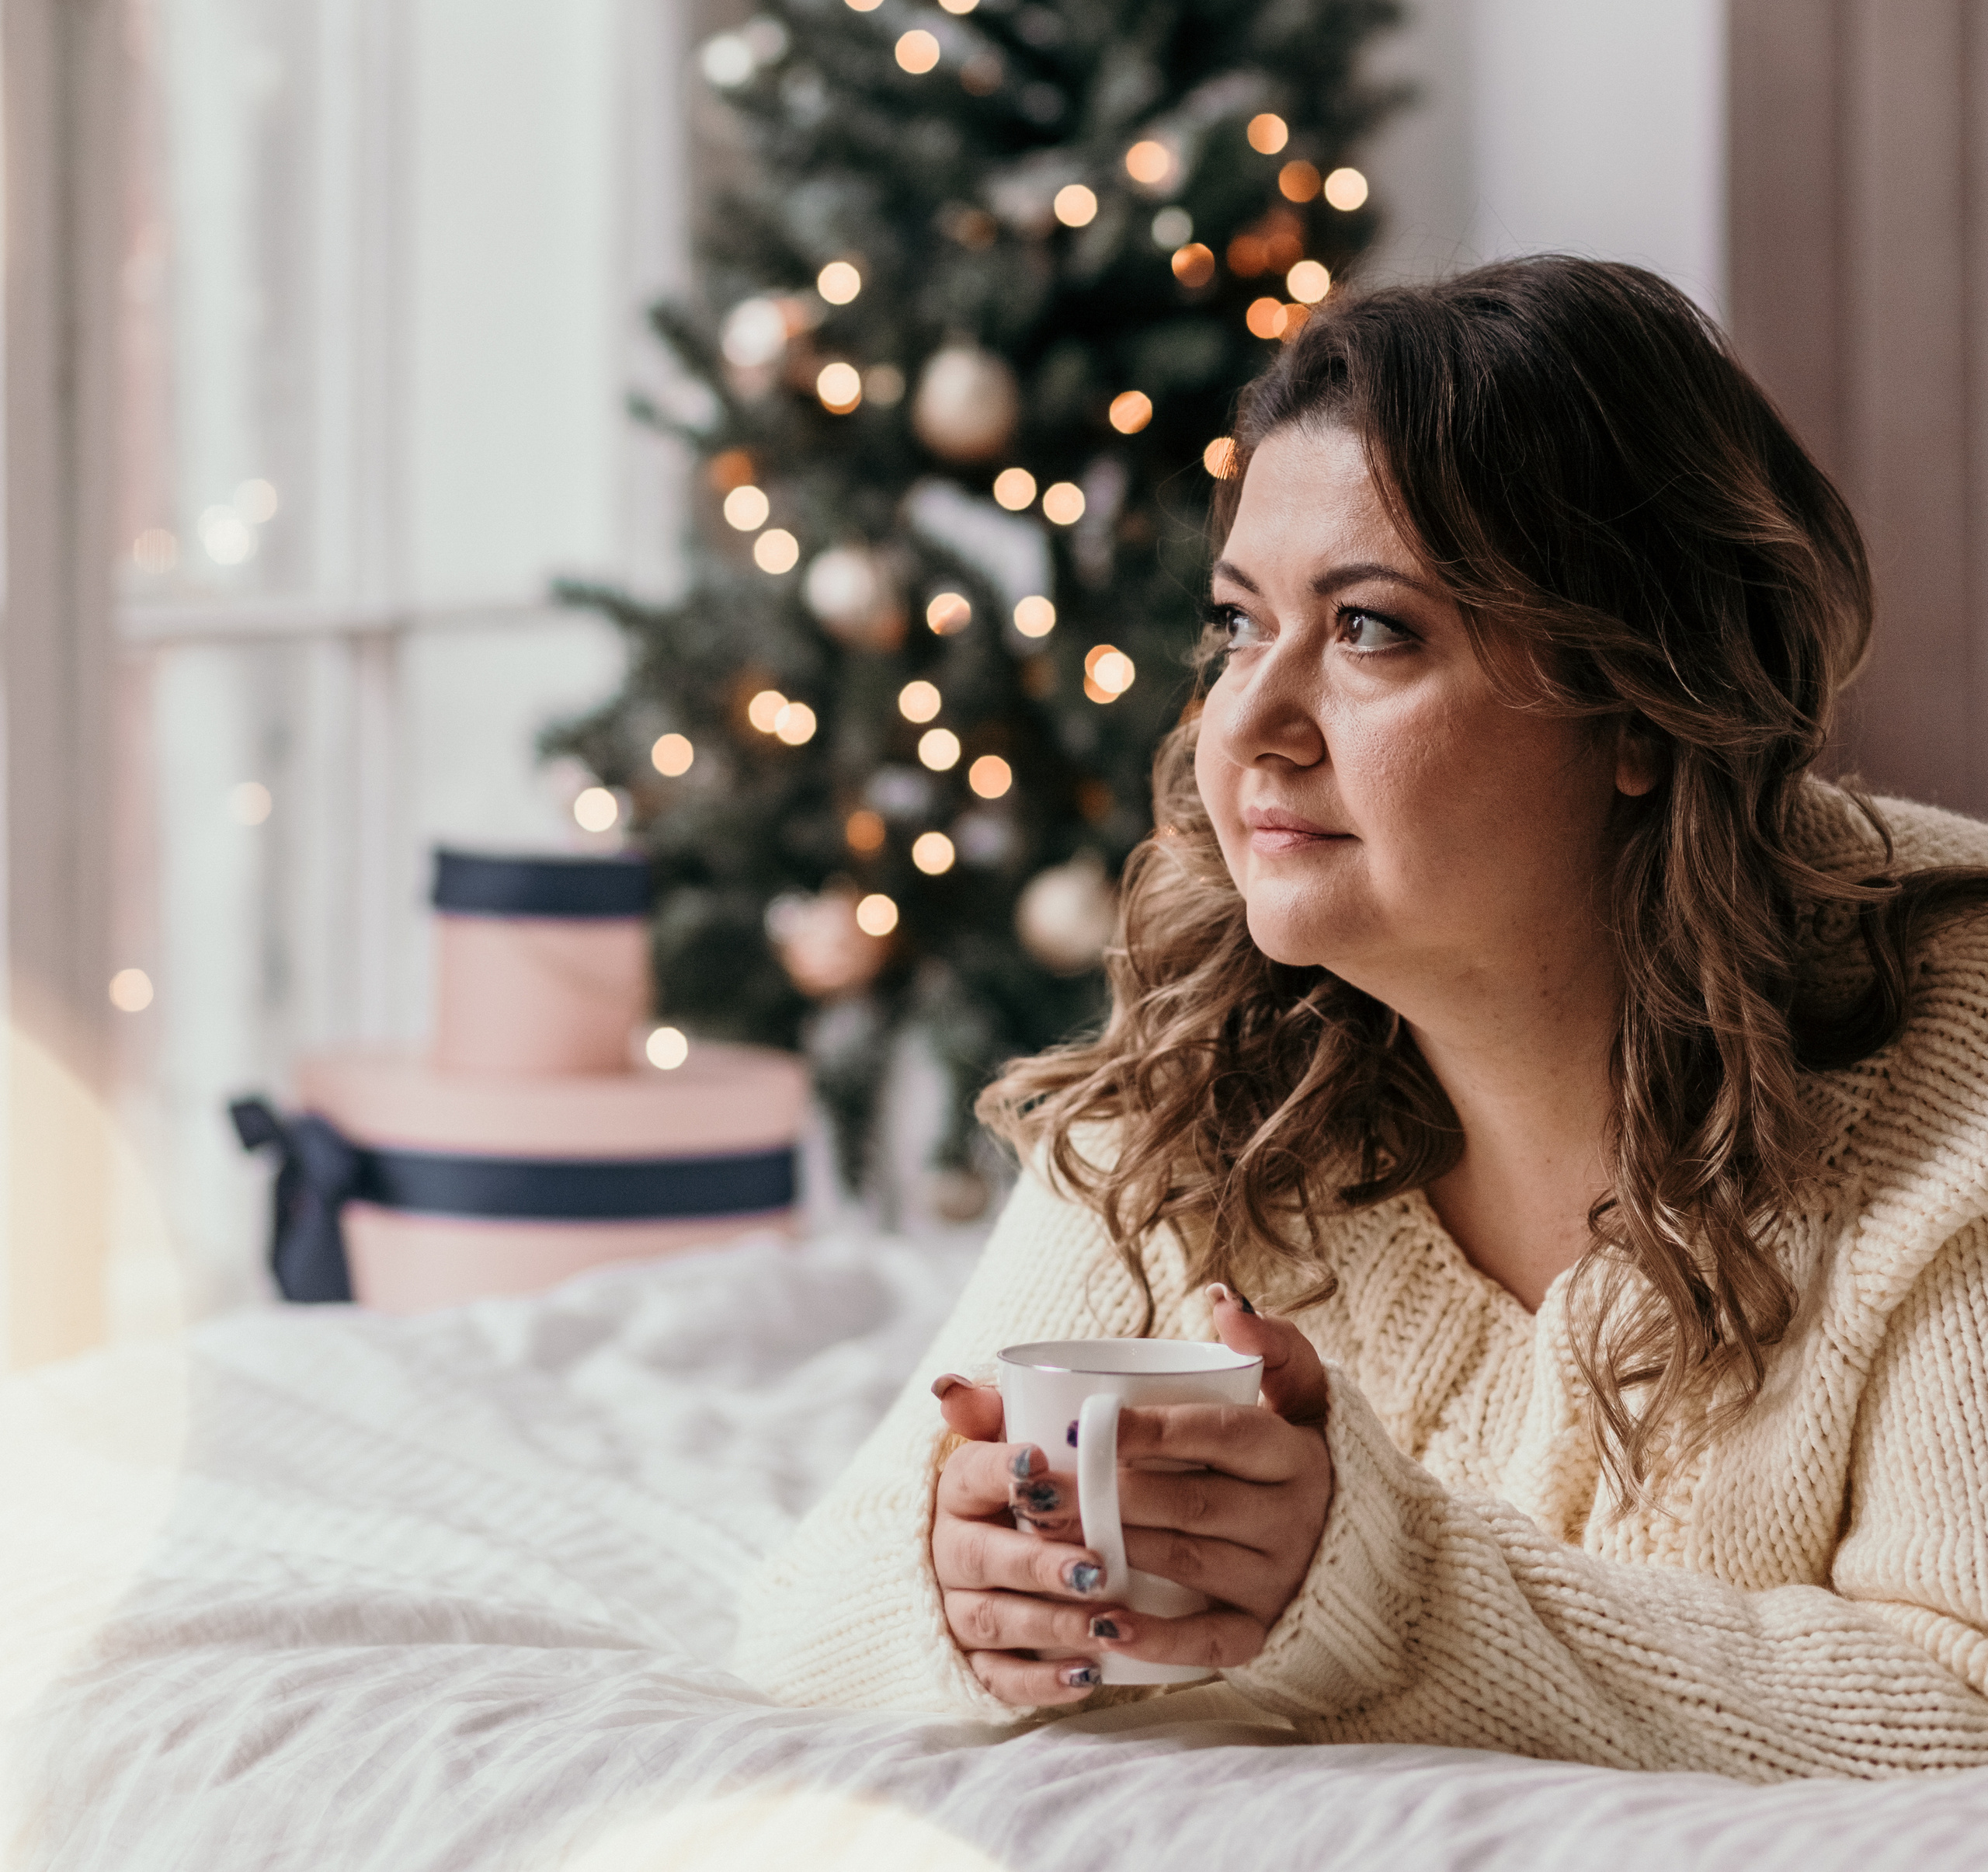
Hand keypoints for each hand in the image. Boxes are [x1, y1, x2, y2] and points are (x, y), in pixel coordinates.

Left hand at [926, 1286, 1334, 1702]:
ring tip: (1042, 1541)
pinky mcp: (1265, 1629)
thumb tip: (1222, 1296)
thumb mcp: (1294, 1392)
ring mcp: (1278, 1577)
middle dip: (1107, 1493)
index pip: (1219, 1435)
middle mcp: (1291, 1515)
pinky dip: (1160, 1642)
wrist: (1353, 1539)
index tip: (1085, 1422)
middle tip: (1035, 1488)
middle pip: (1191, 1502)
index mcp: (1290, 1451)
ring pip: (1189, 1562)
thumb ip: (1264, 1343)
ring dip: (1114, 1553)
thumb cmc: (1289, 1449)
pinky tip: (1105, 1630)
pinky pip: (1213, 1642)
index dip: (1153, 1430)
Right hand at [929, 1425, 1116, 1705]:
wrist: (998, 1551)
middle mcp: (949, 1550)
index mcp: (958, 1490)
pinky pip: (1000, 1679)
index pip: (968, 1475)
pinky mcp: (977, 1663)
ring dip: (1051, 1625)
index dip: (1001, 1470)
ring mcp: (958, 1609)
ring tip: (1107, 1624)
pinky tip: (1088, 1677)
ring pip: (992, 1621)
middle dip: (1038, 1565)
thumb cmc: (1022, 1488)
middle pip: (980, 1558)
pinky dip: (1042, 1684)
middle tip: (1095, 1567)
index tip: (1040, 1464)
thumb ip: (992, 1409)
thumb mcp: (1010, 1440)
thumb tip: (951, 1389)